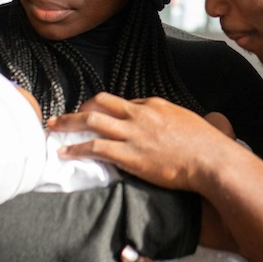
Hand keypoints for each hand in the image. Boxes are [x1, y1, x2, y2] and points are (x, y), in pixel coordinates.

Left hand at [48, 93, 237, 191]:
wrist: (210, 159)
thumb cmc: (206, 144)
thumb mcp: (188, 123)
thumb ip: (173, 121)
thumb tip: (171, 125)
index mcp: (153, 105)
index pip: (122, 103)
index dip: (105, 110)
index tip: (95, 117)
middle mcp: (139, 114)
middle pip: (99, 105)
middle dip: (77, 110)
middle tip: (60, 117)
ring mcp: (132, 134)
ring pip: (91, 122)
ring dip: (68, 124)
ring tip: (52, 129)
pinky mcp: (129, 155)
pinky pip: (96, 147)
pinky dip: (77, 148)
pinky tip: (65, 152)